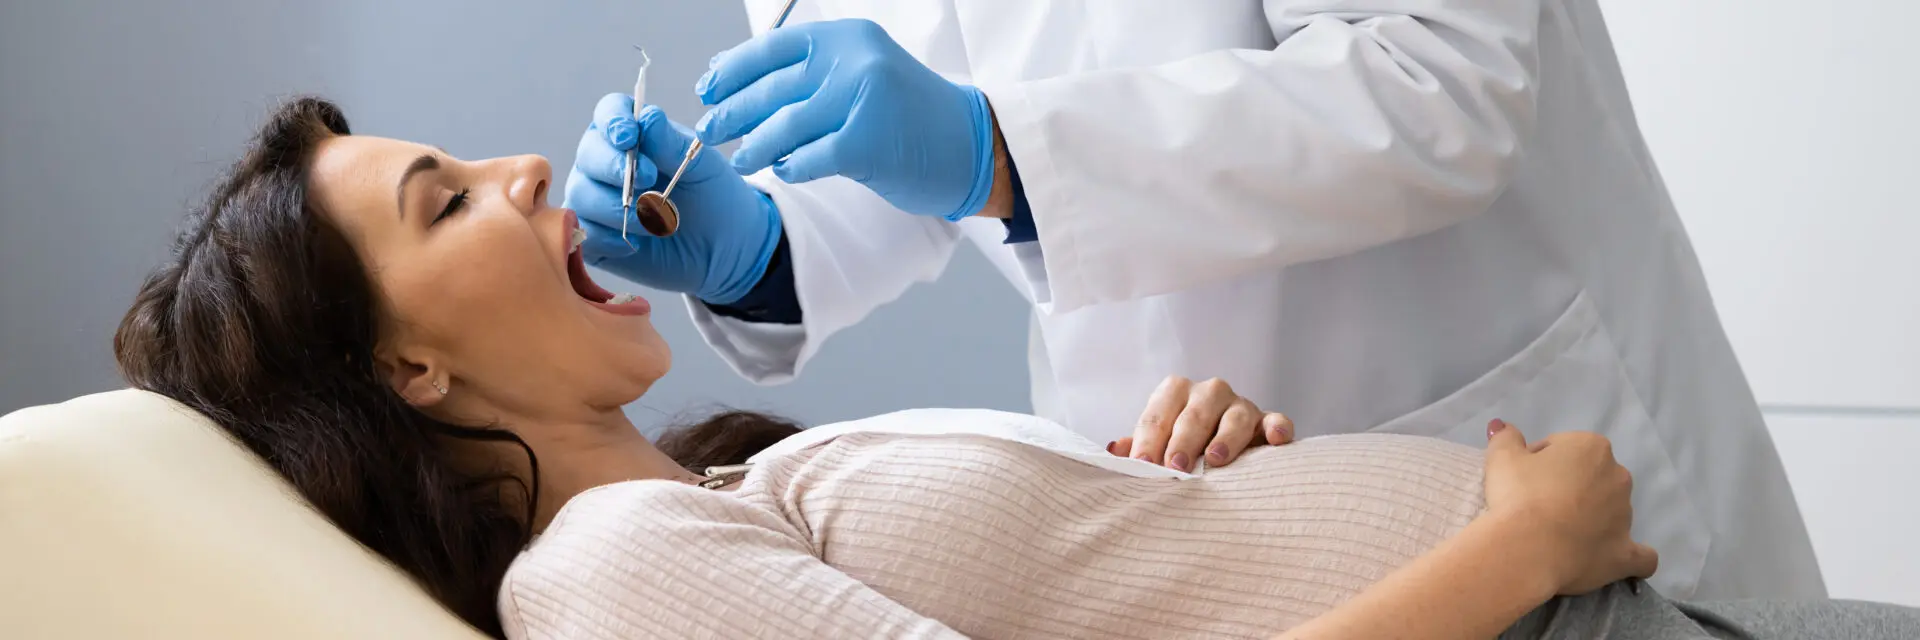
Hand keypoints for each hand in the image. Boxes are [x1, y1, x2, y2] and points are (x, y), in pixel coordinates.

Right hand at [564, 93, 781, 303]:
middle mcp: (605, 163)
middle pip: (588, 153)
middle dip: (614, 167)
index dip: (613, 121)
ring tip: (656, 220)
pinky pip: (585, 232)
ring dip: (618, 208)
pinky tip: (639, 242)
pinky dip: (611, 238)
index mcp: (632, 134)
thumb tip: (648, 118)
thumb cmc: (713, 197)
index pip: (609, 113)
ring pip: (582, 194)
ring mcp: (595, 198)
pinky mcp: (595, 236)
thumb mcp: (702, 167)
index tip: (629, 137)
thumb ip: (673, 144)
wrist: (725, 247)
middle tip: (649, 180)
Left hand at [692, 19, 996, 220]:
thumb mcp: (862, 72)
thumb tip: (732, 77)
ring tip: (738, 160)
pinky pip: (808, 159)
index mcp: (848, 37)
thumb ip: (808, 71)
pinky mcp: (868, 143)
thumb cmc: (908, 113)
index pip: (772, 49)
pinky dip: (790, 167)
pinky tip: (783, 171)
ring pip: (783, 126)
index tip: (707, 89)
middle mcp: (854, 60)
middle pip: (771, 88)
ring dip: (752, 147)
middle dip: (731, 112)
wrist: (971, 144)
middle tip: (708, 131)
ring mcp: (862, 100)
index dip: (733, 70)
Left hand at [1109, 376, 1294, 471]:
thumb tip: (1114, 452)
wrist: (1222, 443)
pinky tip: (1275, 440)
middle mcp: (1208, 393)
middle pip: (1194, 414)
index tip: (1142, 465)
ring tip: (1215, 461)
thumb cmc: (1181, 443)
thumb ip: (1138, 446)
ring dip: (1225, 439)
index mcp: (1175, 393)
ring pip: (1235, 417)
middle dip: (1183, 441)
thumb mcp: (1158, 441)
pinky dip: (1277, 427)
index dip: (1147, 441)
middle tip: (1175, 467)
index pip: (1158, 416)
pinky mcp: (1266, 421)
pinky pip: (1275, 420)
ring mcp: (1240, 406)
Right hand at [1483, 420, 1658, 594]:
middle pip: (1592, 478)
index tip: (1521, 481)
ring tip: (1558, 536)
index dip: (1539, 463)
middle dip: (1572, 488)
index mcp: (1592, 447)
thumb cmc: (1517, 495)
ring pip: (1612, 512)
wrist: (1528, 548)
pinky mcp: (1627, 553)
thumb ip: (1506, 438)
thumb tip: (1502, 425)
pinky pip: (1640, 556)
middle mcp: (1617, 477)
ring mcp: (1626, 517)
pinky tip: (1613, 557)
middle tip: (1538, 506)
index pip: (1563, 448)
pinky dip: (1630, 555)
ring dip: (1593, 518)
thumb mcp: (1501, 458)